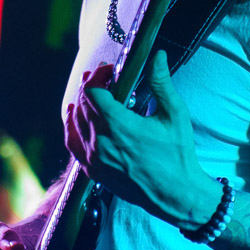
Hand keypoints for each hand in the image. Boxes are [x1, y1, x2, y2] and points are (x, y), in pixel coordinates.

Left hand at [65, 51, 219, 228]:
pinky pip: (73, 145)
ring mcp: (95, 157)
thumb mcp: (174, 114)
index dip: (98, 76)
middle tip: (101, 78)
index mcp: (119, 124)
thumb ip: (162, 82)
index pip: (93, 91)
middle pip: (83, 104)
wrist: (175, 193)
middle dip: (90, 86)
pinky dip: (71, 129)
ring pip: (76, 123)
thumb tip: (158, 56)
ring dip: (80, 105)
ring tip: (87, 94)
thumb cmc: (178, 154)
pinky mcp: (94, 171)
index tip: (110, 71)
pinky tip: (74, 120)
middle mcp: (101, 140)